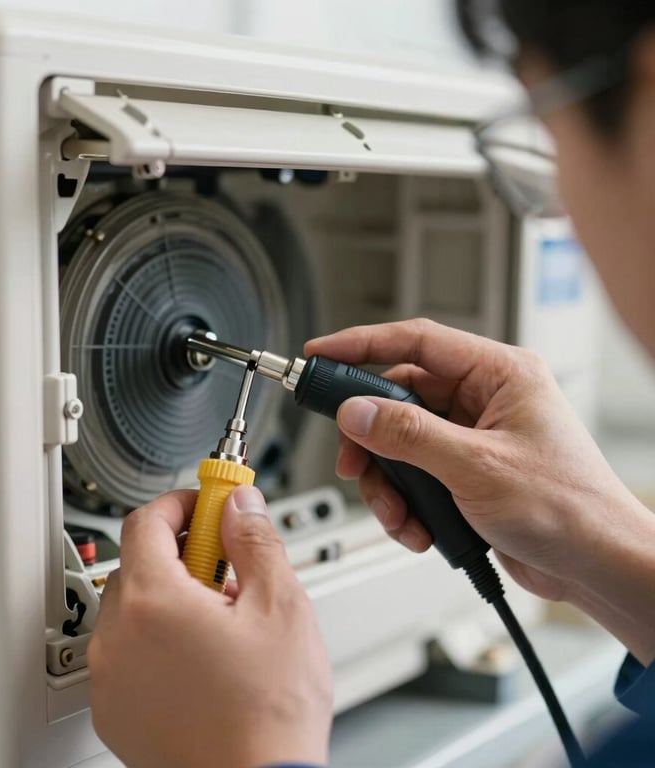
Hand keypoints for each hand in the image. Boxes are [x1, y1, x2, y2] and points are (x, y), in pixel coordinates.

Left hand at [89, 486, 331, 767]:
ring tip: (224, 619)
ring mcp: (112, 680)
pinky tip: (204, 656)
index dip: (181, 504)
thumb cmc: (269, 715)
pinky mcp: (116, 712)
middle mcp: (118, 639)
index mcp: (153, 603)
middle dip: (183, 553)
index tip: (205, 505)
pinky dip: (158, 640)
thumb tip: (241, 505)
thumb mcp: (281, 607)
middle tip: (227, 564)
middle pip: (138, 563)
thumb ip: (255, 540)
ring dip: (172, 597)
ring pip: (133, 609)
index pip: (147, 521)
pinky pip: (128, 653)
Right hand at [306, 319, 654, 663]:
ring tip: (396, 512)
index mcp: (499, 374)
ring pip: (400, 440)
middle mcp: (483, 399)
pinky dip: (404, 501)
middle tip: (351, 458)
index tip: (322, 354)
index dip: (362, 344)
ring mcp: (472, 436)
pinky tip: (416, 526)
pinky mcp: (464, 470)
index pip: (417, 342)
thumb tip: (357, 411)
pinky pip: (414, 472)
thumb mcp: (477, 467)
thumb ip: (410, 435)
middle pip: (400, 398)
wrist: (596, 567)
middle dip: (372, 437)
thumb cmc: (570, 510)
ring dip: (387, 480)